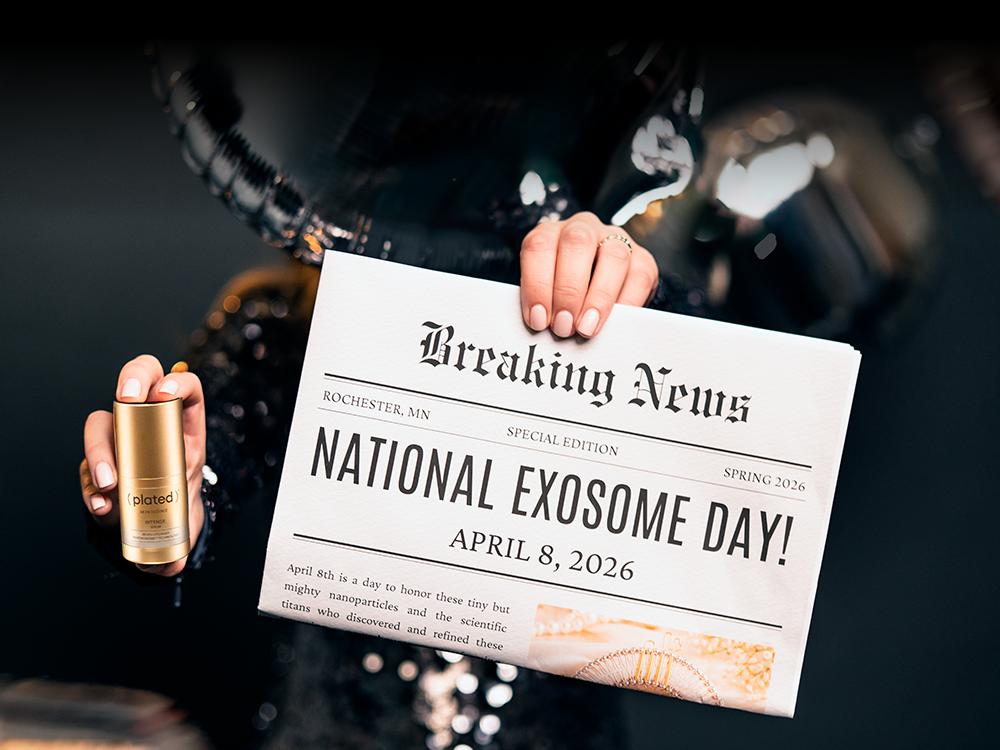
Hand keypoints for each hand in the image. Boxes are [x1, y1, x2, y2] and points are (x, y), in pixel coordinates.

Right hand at [80, 354, 206, 576]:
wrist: (155, 522)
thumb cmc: (176, 506)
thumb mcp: (187, 516)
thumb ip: (181, 538)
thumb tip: (173, 562)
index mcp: (184, 425)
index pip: (187, 387)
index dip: (178, 383)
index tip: (165, 396)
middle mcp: (149, 422)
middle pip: (140, 377)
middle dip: (132, 380)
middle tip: (127, 400)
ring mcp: (119, 437)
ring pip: (102, 421)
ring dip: (101, 447)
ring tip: (111, 483)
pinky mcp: (96, 459)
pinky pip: (88, 461)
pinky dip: (91, 481)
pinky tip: (101, 504)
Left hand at [519, 212, 658, 337]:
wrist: (599, 292)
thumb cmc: (563, 294)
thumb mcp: (546, 293)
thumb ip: (544, 304)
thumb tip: (543, 326)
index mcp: (550, 233)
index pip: (539, 246)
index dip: (537, 284)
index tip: (538, 320)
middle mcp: (583, 228)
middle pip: (577, 243)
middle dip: (568, 290)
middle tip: (564, 326)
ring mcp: (615, 240)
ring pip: (614, 256)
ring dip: (599, 297)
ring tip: (587, 328)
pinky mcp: (643, 258)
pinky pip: (640, 277)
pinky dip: (627, 303)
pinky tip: (615, 322)